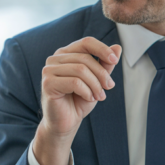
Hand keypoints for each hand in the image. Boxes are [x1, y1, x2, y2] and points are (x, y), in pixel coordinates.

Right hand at [34, 37, 121, 164]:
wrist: (66, 122)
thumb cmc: (78, 100)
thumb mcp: (96, 80)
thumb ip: (105, 64)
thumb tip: (117, 47)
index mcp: (65, 54)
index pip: (86, 42)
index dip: (102, 49)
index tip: (115, 60)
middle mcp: (54, 59)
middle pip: (85, 58)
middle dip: (101, 74)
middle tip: (109, 87)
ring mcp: (48, 70)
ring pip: (80, 70)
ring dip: (95, 85)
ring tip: (99, 96)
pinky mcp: (48, 83)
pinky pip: (74, 82)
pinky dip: (86, 91)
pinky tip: (89, 98)